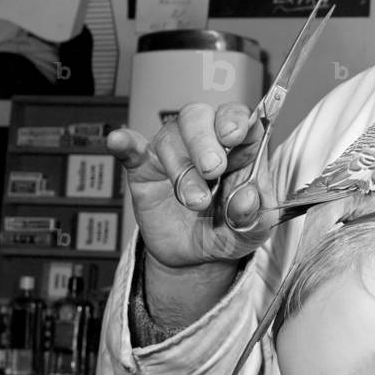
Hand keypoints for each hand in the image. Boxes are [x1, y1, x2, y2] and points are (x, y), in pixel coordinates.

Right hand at [106, 101, 279, 269]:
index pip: (241, 119)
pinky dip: (125, 143)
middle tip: (213, 170)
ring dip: (183, 169)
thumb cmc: (228, 232)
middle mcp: (207, 144)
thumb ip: (255, 216)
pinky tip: (119, 140)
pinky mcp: (145, 169)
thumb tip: (248, 197)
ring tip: (195, 201)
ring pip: (171, 137)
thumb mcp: (252, 231)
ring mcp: (174, 154)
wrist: (195, 257)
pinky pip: (132, 149)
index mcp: (239, 151)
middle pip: (200, 117)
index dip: (237, 121)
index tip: (235, 134)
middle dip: (205, 141)